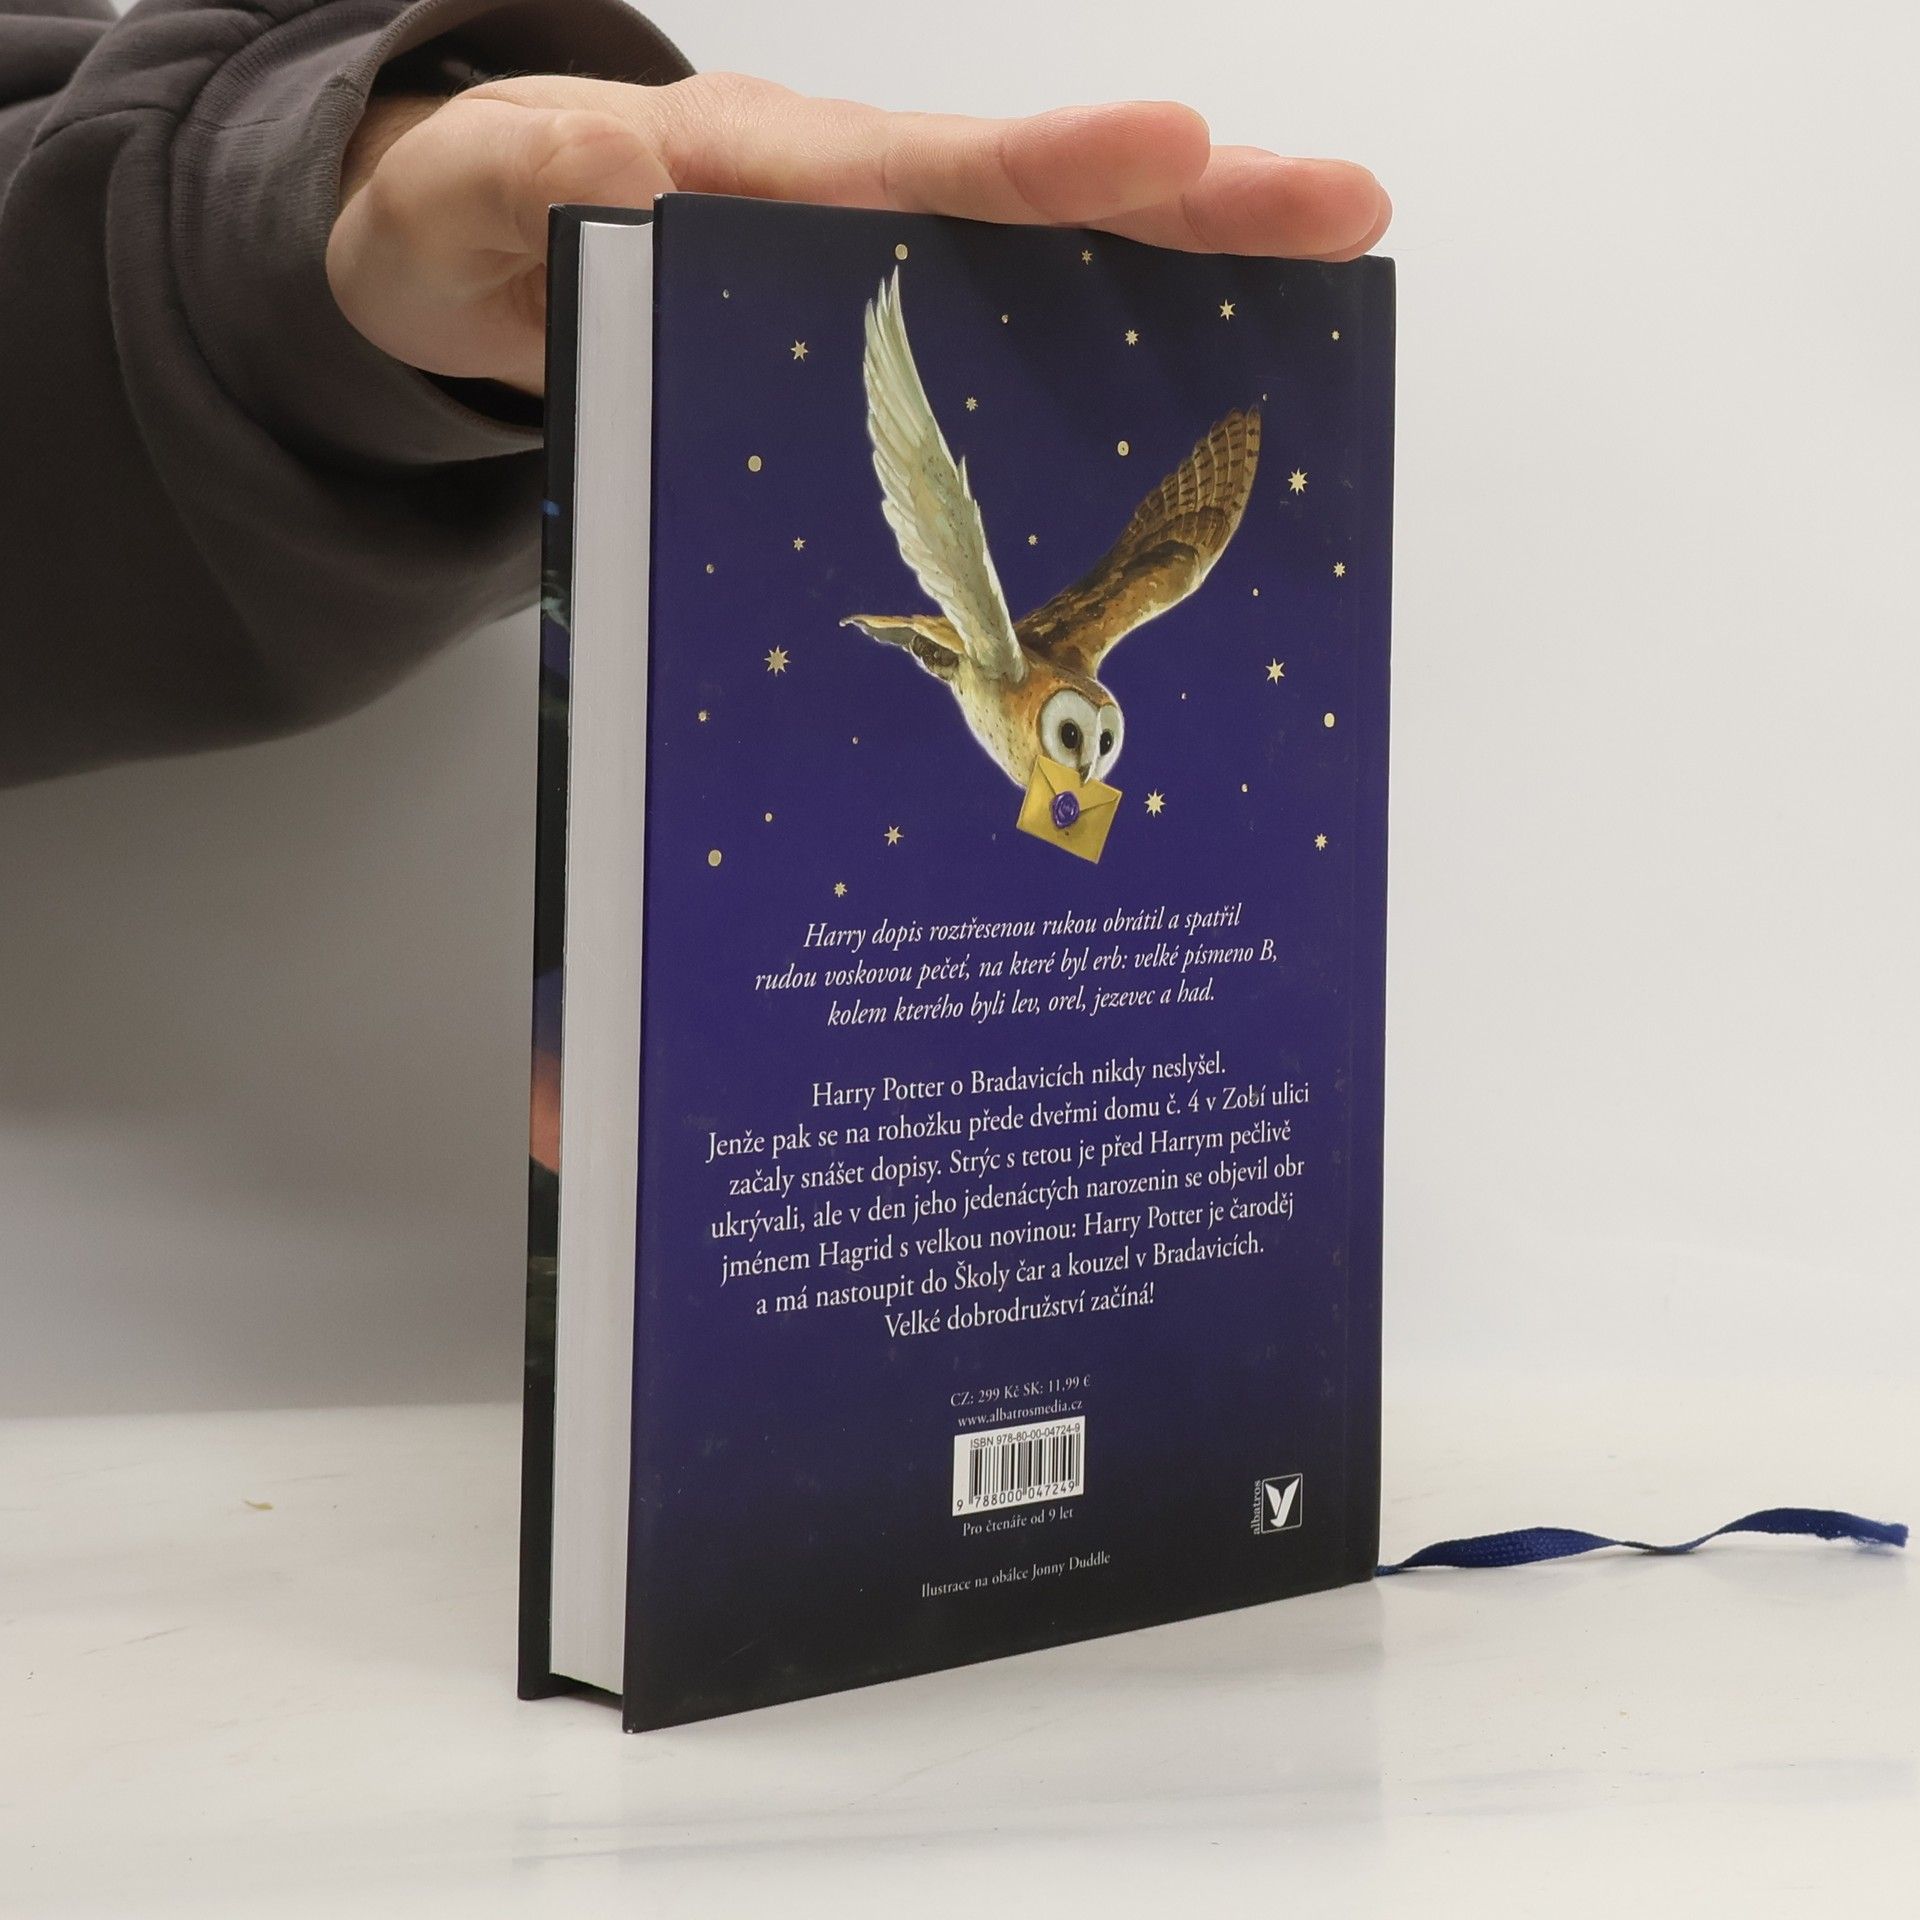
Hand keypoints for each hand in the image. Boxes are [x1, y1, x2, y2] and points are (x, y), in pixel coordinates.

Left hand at [327, 73, 1390, 395]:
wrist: (474, 254)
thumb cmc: (475, 222)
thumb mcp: (466, 197)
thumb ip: (526, 182)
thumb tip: (615, 166)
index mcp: (760, 169)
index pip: (918, 167)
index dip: (1044, 166)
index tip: (1172, 144)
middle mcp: (845, 203)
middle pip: (1031, 199)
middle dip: (1187, 200)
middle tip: (1336, 203)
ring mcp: (879, 264)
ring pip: (1049, 257)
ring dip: (1185, 262)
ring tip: (1322, 257)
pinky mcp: (885, 326)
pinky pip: (1014, 327)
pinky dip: (1113, 337)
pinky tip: (1202, 365)